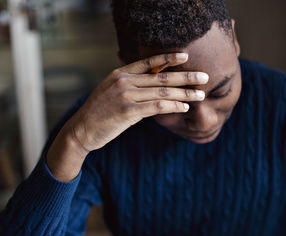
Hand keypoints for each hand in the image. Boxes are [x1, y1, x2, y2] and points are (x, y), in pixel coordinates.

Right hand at [47, 53, 207, 179]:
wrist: (81, 129)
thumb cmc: (99, 112)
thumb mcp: (111, 91)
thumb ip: (130, 85)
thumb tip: (152, 84)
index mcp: (120, 74)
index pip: (149, 62)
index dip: (168, 58)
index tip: (185, 56)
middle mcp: (124, 81)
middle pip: (161, 77)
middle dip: (185, 76)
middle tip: (204, 77)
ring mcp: (126, 96)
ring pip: (162, 92)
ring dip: (184, 93)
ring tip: (200, 94)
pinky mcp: (128, 112)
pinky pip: (157, 107)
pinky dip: (173, 106)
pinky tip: (185, 107)